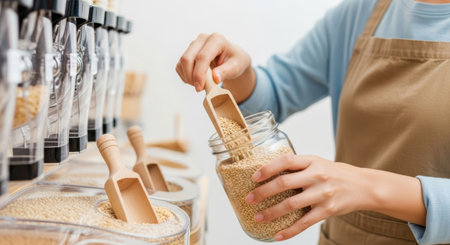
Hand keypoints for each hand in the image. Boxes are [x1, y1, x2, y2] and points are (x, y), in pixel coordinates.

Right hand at [175, 33, 251, 94]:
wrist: (232, 58)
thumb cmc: (235, 61)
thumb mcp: (236, 67)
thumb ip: (226, 72)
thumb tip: (215, 78)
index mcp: (217, 39)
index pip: (202, 57)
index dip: (199, 74)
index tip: (200, 88)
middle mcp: (203, 38)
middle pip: (187, 58)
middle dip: (191, 76)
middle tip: (199, 89)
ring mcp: (194, 44)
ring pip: (182, 62)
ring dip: (188, 77)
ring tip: (200, 84)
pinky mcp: (188, 51)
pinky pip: (180, 66)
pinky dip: (185, 76)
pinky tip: (196, 81)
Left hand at [245, 155, 372, 240]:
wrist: (364, 186)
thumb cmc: (336, 173)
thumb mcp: (318, 162)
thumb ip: (299, 166)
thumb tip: (270, 172)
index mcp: (312, 161)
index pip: (286, 161)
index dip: (268, 168)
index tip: (254, 177)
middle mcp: (317, 176)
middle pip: (284, 183)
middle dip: (263, 192)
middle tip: (249, 199)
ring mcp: (322, 194)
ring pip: (291, 204)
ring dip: (271, 212)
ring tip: (257, 218)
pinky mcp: (327, 210)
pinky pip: (304, 223)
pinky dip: (289, 231)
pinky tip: (277, 235)